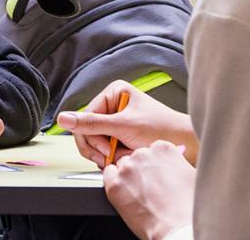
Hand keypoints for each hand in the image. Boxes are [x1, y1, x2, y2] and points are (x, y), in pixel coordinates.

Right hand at [57, 80, 197, 167]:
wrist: (186, 145)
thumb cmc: (162, 129)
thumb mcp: (124, 125)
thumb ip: (92, 123)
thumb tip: (63, 118)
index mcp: (113, 93)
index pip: (85, 116)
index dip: (90, 136)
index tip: (105, 148)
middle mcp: (113, 105)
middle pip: (87, 130)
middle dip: (99, 147)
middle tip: (110, 156)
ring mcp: (116, 122)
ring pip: (95, 143)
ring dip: (107, 154)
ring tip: (124, 156)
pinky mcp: (121, 136)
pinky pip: (105, 149)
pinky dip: (113, 157)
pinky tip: (126, 157)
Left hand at [104, 141, 194, 239]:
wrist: (178, 229)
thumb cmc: (188, 208)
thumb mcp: (191, 175)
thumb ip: (176, 162)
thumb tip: (172, 164)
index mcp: (162, 148)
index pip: (150, 150)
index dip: (153, 166)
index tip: (156, 175)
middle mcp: (143, 154)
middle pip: (135, 158)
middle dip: (140, 171)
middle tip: (149, 188)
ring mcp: (127, 168)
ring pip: (121, 166)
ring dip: (127, 178)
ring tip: (140, 195)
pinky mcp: (114, 184)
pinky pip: (107, 175)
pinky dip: (114, 184)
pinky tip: (126, 196)